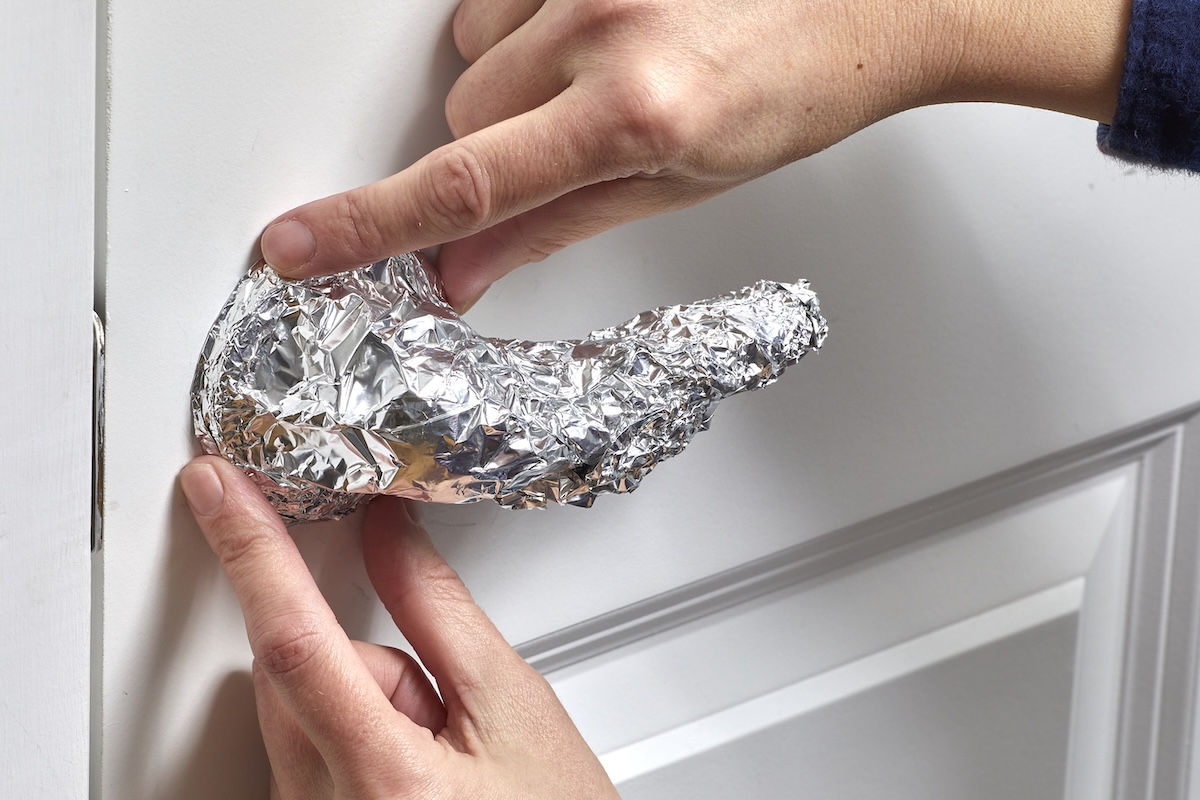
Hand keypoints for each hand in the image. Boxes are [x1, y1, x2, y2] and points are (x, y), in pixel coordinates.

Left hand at [179, 455, 619, 798]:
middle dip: (357, 658)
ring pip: (295, 710)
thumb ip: (437, 610)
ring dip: (357, 703)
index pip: (297, 640)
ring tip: (438, 753)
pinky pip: (299, 751)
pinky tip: (411, 773)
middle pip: (292, 674)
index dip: (251, 550)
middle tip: (440, 708)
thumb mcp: (512, 706)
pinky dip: (348, 738)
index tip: (216, 487)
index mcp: (383, 782)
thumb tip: (387, 531)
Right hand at [258, 0, 1128, 309]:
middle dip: (489, 145)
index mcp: (633, 116)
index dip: (366, 223)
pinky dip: (529, 15)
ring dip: (511, 74)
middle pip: (461, 109)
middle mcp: (606, 28)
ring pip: (477, 44)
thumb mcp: (679, 184)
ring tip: (598, 70)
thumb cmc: (797, 92)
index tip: (299, 244)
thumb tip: (461, 272)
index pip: (465, 184)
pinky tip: (599, 20)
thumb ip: (554, 226)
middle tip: (566, 142)